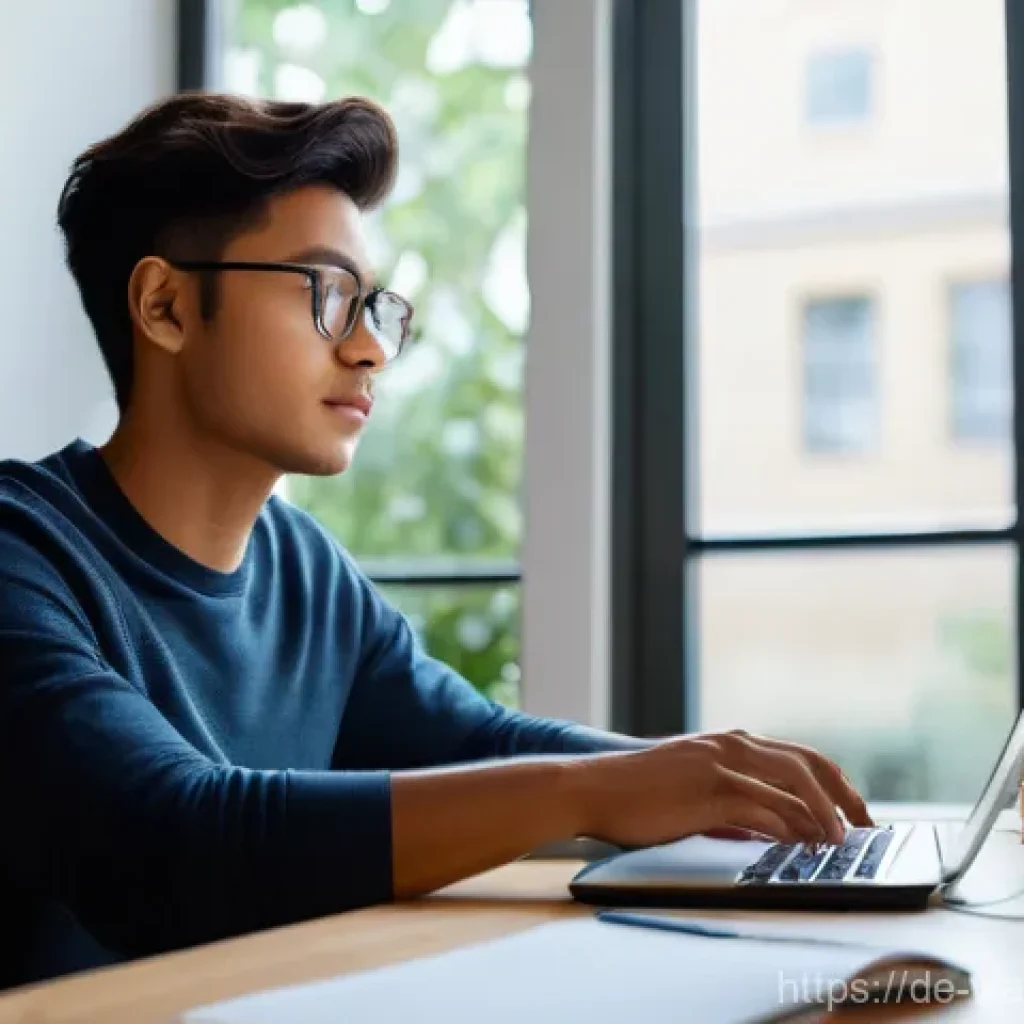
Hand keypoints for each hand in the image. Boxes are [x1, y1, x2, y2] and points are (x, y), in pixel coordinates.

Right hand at [572, 729, 872, 848]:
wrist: (594, 788)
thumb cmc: (636, 791)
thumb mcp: (691, 783)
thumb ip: (732, 796)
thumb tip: (770, 824)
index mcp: (729, 742)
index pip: (798, 756)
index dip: (832, 782)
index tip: (853, 808)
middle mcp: (731, 746)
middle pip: (807, 764)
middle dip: (844, 794)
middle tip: (867, 824)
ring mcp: (722, 766)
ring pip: (793, 784)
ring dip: (824, 815)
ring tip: (843, 841)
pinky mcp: (710, 791)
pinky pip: (765, 808)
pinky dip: (792, 827)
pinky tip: (805, 844)